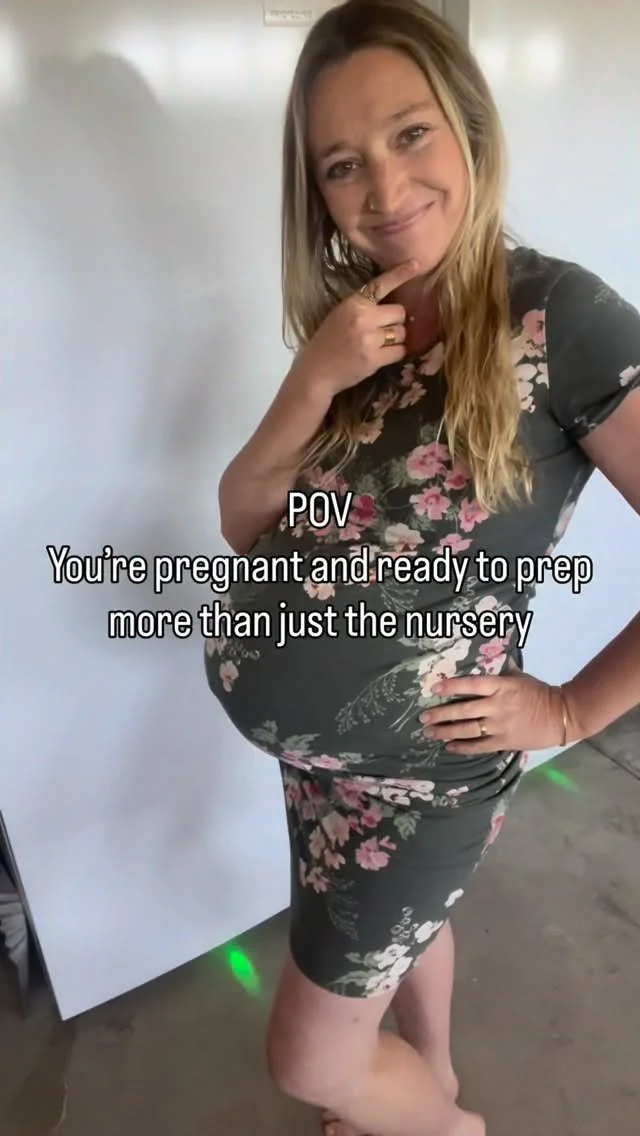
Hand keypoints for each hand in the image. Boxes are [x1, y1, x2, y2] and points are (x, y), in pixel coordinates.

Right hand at [294, 259, 422, 396]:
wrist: (316, 371)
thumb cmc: (328, 342)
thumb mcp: (340, 315)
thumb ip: (363, 308)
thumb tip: (393, 309)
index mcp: (353, 303)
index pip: (380, 285)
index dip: (400, 274)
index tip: (416, 264)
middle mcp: (363, 317)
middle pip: (399, 312)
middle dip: (396, 321)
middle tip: (383, 331)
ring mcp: (369, 338)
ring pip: (402, 332)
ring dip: (396, 339)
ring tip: (380, 345)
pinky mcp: (374, 358)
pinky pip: (400, 351)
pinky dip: (395, 354)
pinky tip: (382, 356)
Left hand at [418, 662, 567, 753]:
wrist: (561, 716)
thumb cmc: (539, 692)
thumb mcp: (520, 676)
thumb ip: (502, 668)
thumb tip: (490, 652)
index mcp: (501, 686)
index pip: (471, 684)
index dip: (451, 687)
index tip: (433, 689)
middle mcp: (497, 705)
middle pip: (463, 710)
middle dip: (440, 714)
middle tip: (422, 717)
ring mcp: (500, 725)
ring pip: (467, 729)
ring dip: (446, 731)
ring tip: (429, 732)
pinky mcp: (505, 742)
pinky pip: (479, 746)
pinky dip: (462, 747)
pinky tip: (448, 747)